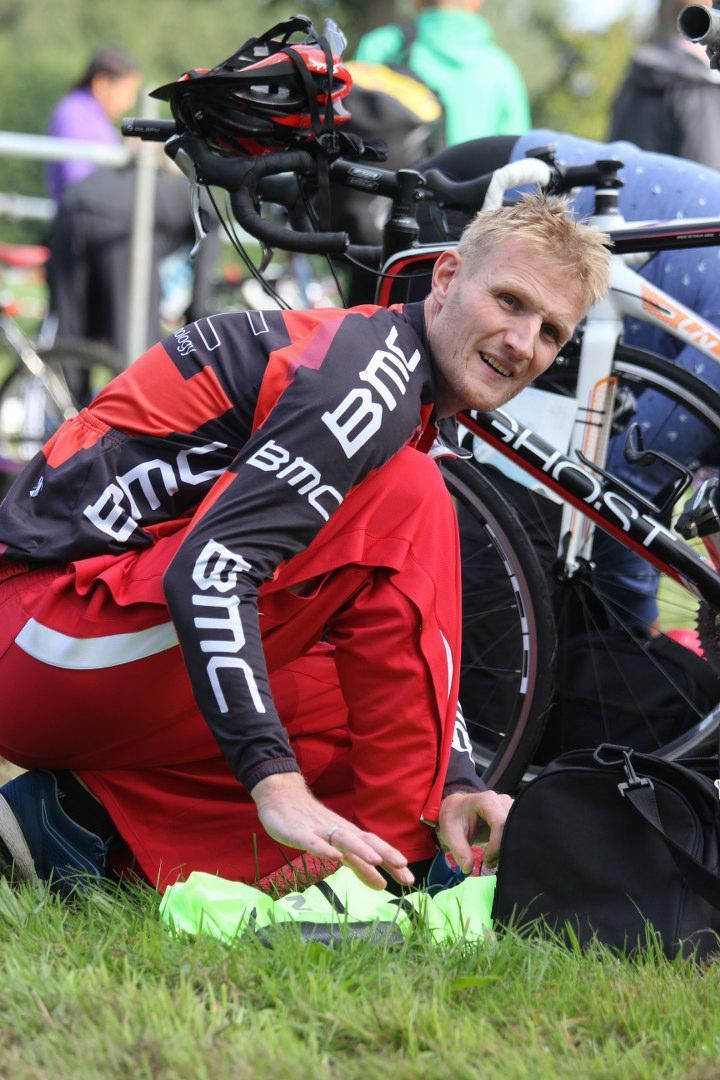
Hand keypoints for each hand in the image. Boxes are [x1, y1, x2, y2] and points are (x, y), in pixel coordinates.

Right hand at [251, 772, 413, 889]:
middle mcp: (339, 831)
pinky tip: (334, 857)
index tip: (409, 878)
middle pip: (366, 841)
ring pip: (344, 839)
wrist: (281, 796)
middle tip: (404, 869)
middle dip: (386, 854)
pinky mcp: (300, 833)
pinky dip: (324, 849)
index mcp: (350, 835)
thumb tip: (381, 884)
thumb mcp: (338, 848)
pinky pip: (313, 842)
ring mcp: (320, 831)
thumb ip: (358, 865)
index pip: (376, 847)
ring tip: (376, 861)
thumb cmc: (312, 824)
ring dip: (361, 850)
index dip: (392, 861)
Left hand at [437, 790, 512, 872]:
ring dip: (506, 849)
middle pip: (511, 828)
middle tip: (490, 863)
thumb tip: (468, 869)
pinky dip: (508, 847)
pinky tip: (497, 854)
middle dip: (502, 849)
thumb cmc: (454, 819)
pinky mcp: (513, 816)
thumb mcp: (450, 834)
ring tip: (491, 859)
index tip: (486, 860)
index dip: (496, 845)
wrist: (457, 809)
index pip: (500, 823)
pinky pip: (516, 833)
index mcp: (486, 801)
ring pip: (517, 832)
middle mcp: (502, 801)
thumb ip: (460, 851)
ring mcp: (510, 807)